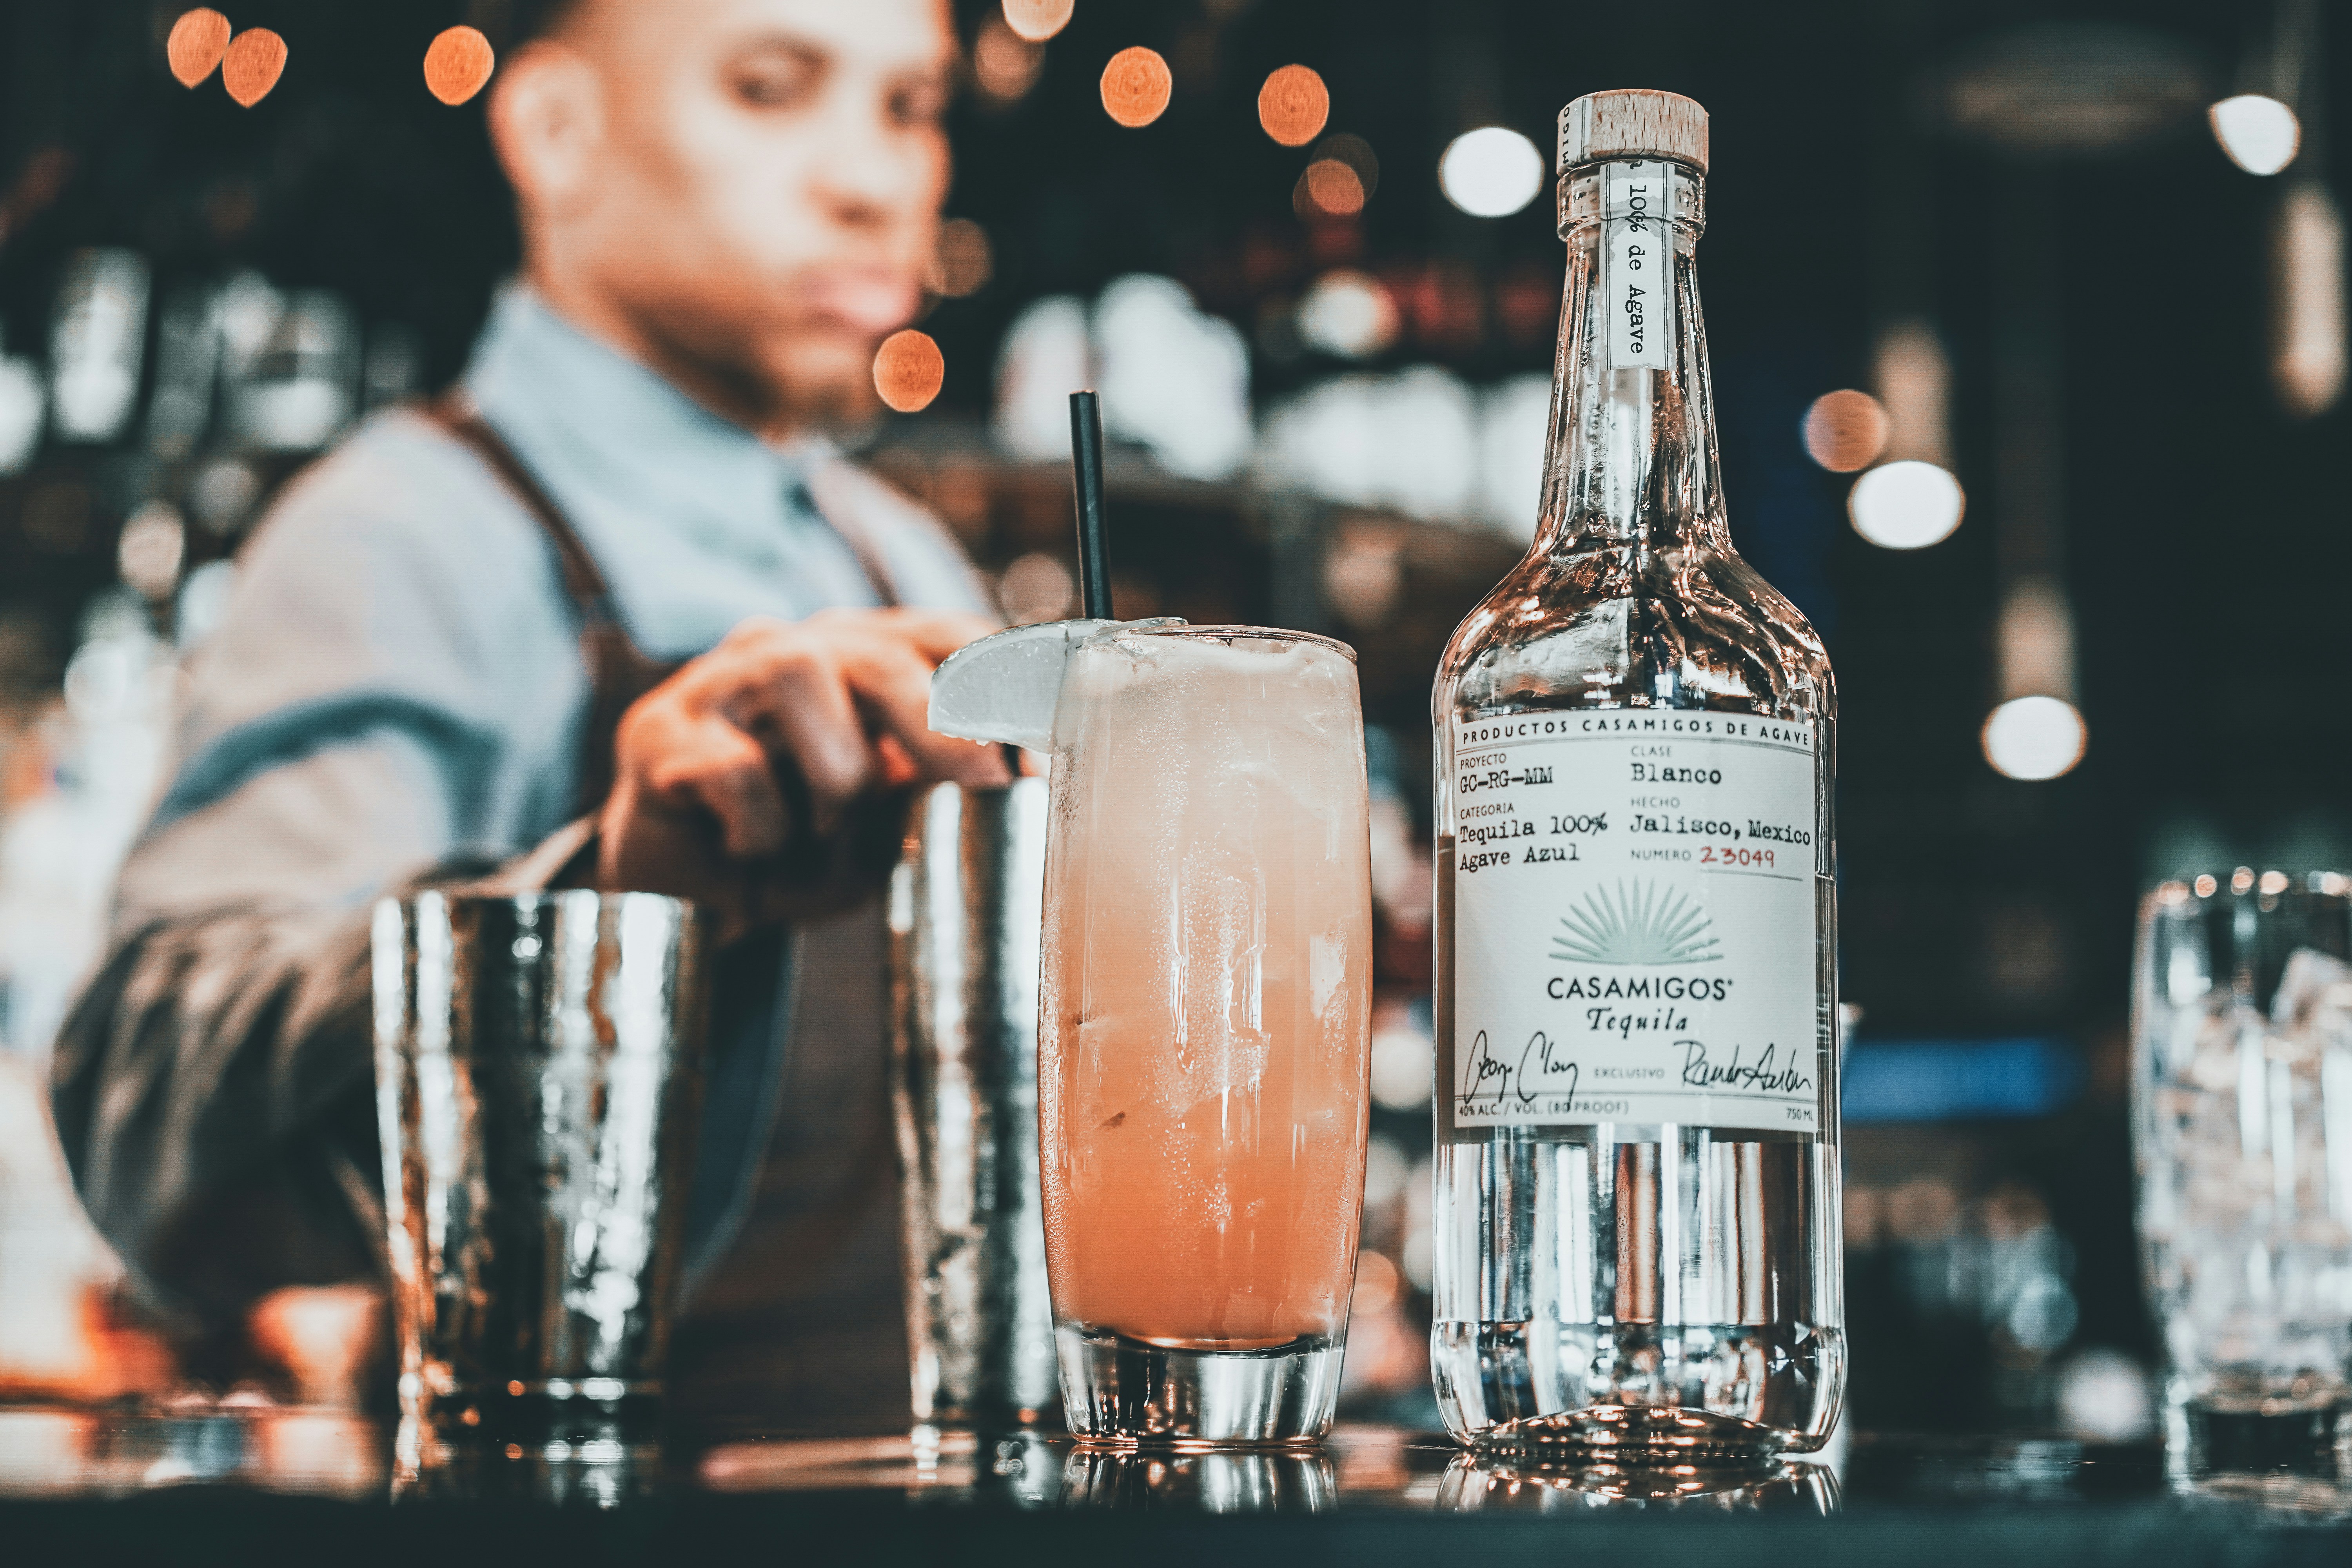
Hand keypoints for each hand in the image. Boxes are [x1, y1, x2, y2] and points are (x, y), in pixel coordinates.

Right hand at [597, 608, 1008, 937]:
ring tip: (822, 828)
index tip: (1043, 732)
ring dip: (834, 776)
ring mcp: (719, 680)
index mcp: (862, 656)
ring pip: (799, 680)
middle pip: (873, 650)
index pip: (941, 634)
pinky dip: (761, 827)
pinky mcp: (657, 732)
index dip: (997, 672)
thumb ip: (943, 783)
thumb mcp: (892, 817)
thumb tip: (1026, 772)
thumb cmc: (806, 845)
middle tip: (983, 778)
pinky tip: (752, 848)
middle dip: (935, 716)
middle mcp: (792, 647)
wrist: (695, 896)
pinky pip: (733, 768)